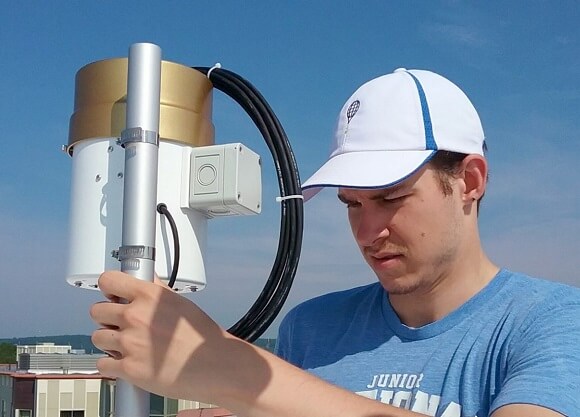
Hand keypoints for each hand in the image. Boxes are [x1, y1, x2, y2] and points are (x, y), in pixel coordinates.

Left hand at [90, 271, 270, 404]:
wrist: (215, 365)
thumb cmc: (201, 336)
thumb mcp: (180, 303)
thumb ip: (157, 290)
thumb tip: (146, 280)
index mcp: (149, 296)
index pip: (108, 281)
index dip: (108, 288)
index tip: (111, 295)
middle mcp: (135, 316)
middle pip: (97, 311)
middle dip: (107, 318)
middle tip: (121, 325)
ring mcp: (129, 343)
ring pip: (97, 337)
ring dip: (109, 342)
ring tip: (126, 345)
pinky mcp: (128, 368)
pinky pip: (103, 364)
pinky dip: (111, 366)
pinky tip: (126, 362)